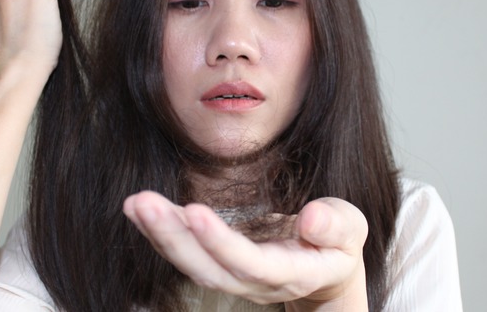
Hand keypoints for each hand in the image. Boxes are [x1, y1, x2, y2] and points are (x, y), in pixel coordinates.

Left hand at [123, 192, 368, 309]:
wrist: (324, 268)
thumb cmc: (337, 243)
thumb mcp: (351, 230)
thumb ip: (337, 225)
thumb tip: (312, 217)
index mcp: (291, 274)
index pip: (251, 264)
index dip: (221, 243)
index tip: (195, 212)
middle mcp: (255, 282)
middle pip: (208, 269)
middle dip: (174, 238)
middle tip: (144, 203)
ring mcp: (233, 276)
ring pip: (191, 264)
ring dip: (159, 234)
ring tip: (135, 204)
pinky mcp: (217, 261)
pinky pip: (185, 251)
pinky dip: (160, 231)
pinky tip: (136, 208)